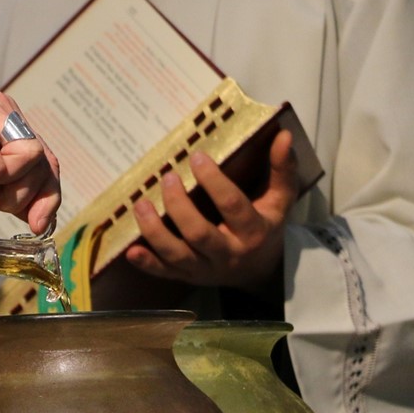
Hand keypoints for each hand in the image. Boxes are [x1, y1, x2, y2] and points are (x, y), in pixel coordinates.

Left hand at [124, 129, 296, 290]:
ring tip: (140, 203)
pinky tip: (130, 249)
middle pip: (200, 233)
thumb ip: (282, 169)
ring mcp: (205, 269)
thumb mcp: (280, 200)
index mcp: (253, 231)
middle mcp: (228, 254)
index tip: (197, 156)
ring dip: (155, 231)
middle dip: (179, 205)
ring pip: (177, 254)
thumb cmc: (266, 226)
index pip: (232, 206)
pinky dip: (146, 263)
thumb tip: (284, 135)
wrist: (260, 271)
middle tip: (167, 177)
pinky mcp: (187, 277)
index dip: (213, 181)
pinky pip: (164, 273)